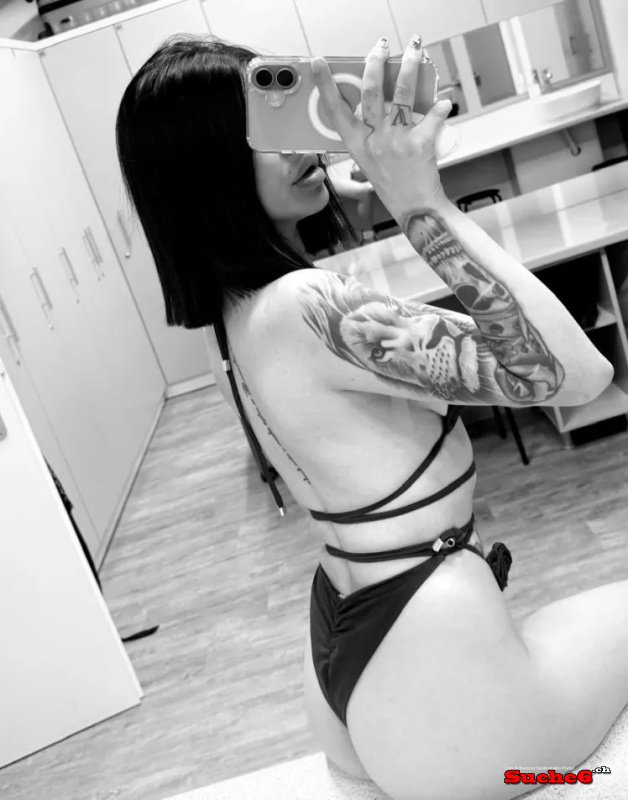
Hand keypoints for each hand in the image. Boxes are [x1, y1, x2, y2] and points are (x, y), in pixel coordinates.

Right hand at [312, 36, 451, 222]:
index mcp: (357, 145)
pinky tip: (444, 100)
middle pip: (371, 91)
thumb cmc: (393, 183)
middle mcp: (373, 142)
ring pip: (402, 94)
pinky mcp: (419, 145)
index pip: (335, 111)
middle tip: (382, 45)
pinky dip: (440, 106)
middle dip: (376, 61)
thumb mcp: (370, 160)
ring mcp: (396, 143)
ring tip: (416, 51)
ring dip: (411, 67)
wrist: (414, 208)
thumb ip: (369, 132)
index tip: (319, 63)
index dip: (326, 85)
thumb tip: (379, 98)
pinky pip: (432, 116)